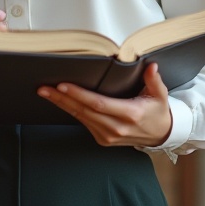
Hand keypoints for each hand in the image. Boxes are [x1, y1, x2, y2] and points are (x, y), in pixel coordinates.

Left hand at [36, 63, 172, 147]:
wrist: (160, 135)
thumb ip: (154, 80)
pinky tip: (60, 101)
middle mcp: (116, 127)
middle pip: (84, 111)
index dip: (79, 95)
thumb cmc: (158, 112)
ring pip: (80, 118)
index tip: (63, 86)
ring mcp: (108, 135)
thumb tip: (150, 66)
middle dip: (61, 99)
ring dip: (62, 105)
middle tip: (43, 88)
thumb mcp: (160, 95)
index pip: (99, 104)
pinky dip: (72, 111)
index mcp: (130, 114)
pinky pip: (84, 123)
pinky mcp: (103, 139)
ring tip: (45, 92)